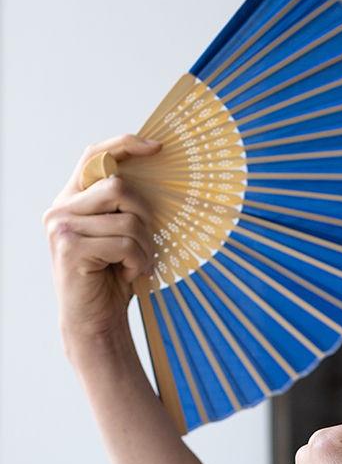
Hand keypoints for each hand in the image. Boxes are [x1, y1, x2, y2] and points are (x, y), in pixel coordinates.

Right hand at [43, 135, 160, 346]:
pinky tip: (128, 273)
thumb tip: (159, 176)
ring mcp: (62, 227)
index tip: (157, 147)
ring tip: (138, 263)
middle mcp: (61, 208)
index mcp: (73, 198)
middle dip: (146, 215)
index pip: (94, 155)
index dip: (125, 144)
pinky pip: (124, 242)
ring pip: (127, 218)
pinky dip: (138, 260)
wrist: (95, 319)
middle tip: (149, 243)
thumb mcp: (120, 234)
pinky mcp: (70, 248)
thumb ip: (125, 206)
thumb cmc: (112, 275)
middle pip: (120, 187)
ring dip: (145, 245)